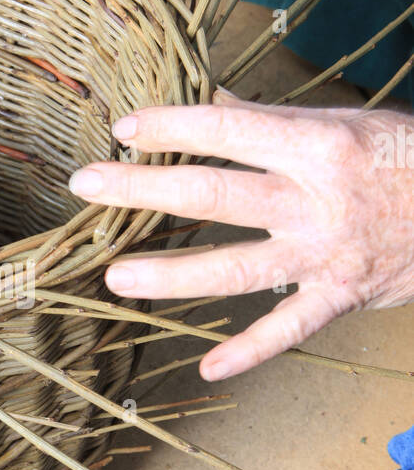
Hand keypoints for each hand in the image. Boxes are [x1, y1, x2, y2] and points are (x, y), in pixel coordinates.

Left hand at [69, 96, 413, 380]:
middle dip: (142, 190)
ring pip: (235, 268)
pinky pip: (288, 330)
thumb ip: (273, 121)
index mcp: (316, 144)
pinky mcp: (340, 297)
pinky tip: (208, 368)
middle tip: (87, 186)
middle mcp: (314, 200)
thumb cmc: (402, 157)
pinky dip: (249, 352)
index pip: (226, 129)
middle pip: (212, 194)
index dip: (170, 127)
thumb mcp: (343, 123)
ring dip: (171, 276)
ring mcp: (324, 254)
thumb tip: (211, 100)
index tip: (123, 128)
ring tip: (116, 279)